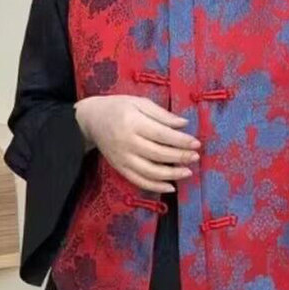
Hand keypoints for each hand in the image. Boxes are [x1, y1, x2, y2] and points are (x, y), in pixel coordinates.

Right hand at [74, 95, 200, 192]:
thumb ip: (162, 114)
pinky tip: (171, 187)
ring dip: (171, 174)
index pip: (162, 135)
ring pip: (150, 172)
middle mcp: (127, 143)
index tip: (196, 143)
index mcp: (133, 123)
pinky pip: (139, 181)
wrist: (91, 119)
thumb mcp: (140, 102)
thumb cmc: (119, 107)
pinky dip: (156, 186)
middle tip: (196, 157)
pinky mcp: (120, 168)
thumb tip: (183, 124)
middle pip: (158, 154)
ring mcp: (123, 158)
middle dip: (179, 157)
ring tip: (187, 172)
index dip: (181, 141)